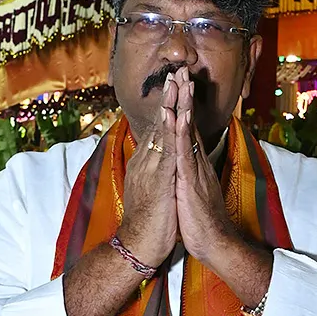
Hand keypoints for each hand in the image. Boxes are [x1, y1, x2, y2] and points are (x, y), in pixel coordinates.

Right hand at [117, 73, 179, 268]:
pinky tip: (174, 116)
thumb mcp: (156, 191)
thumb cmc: (149, 222)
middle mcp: (146, 161)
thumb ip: (157, 173)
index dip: (168, 106)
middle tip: (177, 70)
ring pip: (162, 131)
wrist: (139, 245)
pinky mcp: (158, 181)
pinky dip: (169, 133)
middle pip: (159, 122)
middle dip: (169, 96)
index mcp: (148, 163)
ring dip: (170, 106)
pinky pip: (165, 152)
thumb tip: (163, 162)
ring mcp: (150, 169)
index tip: (176, 85)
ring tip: (177, 82)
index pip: (159, 129)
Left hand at [171, 69, 237, 264]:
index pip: (188, 130)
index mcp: (194, 165)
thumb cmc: (201, 222)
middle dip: (187, 96)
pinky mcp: (191, 182)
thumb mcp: (191, 192)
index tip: (181, 84)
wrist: (214, 243)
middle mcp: (197, 162)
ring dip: (186, 105)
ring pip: (189, 132)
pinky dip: (182, 133)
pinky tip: (180, 116)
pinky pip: (185, 153)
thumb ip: (189, 175)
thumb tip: (184, 166)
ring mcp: (196, 170)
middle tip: (183, 69)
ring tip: (183, 81)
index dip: (185, 106)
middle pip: (190, 123)